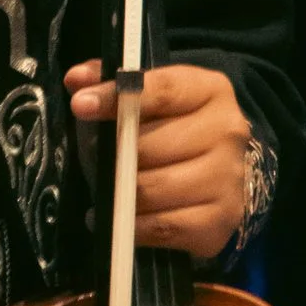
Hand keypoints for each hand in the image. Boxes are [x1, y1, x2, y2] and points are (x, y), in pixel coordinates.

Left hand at [61, 56, 255, 260]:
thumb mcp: (148, 97)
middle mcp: (227, 131)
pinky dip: (133, 225)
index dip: (116, 97)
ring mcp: (228, 178)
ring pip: (150, 189)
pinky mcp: (221, 219)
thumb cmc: (172, 129)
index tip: (80, 105)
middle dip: (113, 155)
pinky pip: (161, 226)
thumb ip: (112, 84)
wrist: (216, 173)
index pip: (162, 90)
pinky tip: (121, 217)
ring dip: (120, 192)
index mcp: (211, 91)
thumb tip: (77, 79)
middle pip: (149, 146)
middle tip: (97, 160)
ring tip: (109, 189)